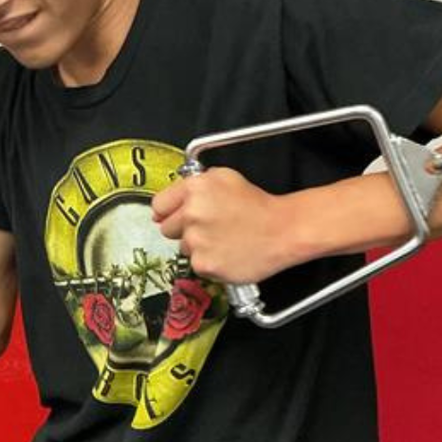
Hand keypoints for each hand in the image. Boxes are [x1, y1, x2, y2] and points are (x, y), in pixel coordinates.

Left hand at [151, 167, 313, 283]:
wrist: (282, 230)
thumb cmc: (258, 205)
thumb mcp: (224, 177)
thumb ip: (194, 184)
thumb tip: (173, 197)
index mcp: (195, 189)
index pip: (159, 204)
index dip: (166, 211)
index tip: (171, 216)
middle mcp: (192, 214)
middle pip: (166, 228)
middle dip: (182, 228)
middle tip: (207, 226)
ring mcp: (196, 240)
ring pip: (183, 247)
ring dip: (197, 245)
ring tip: (222, 237)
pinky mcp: (204, 264)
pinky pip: (195, 264)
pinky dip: (208, 261)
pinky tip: (226, 251)